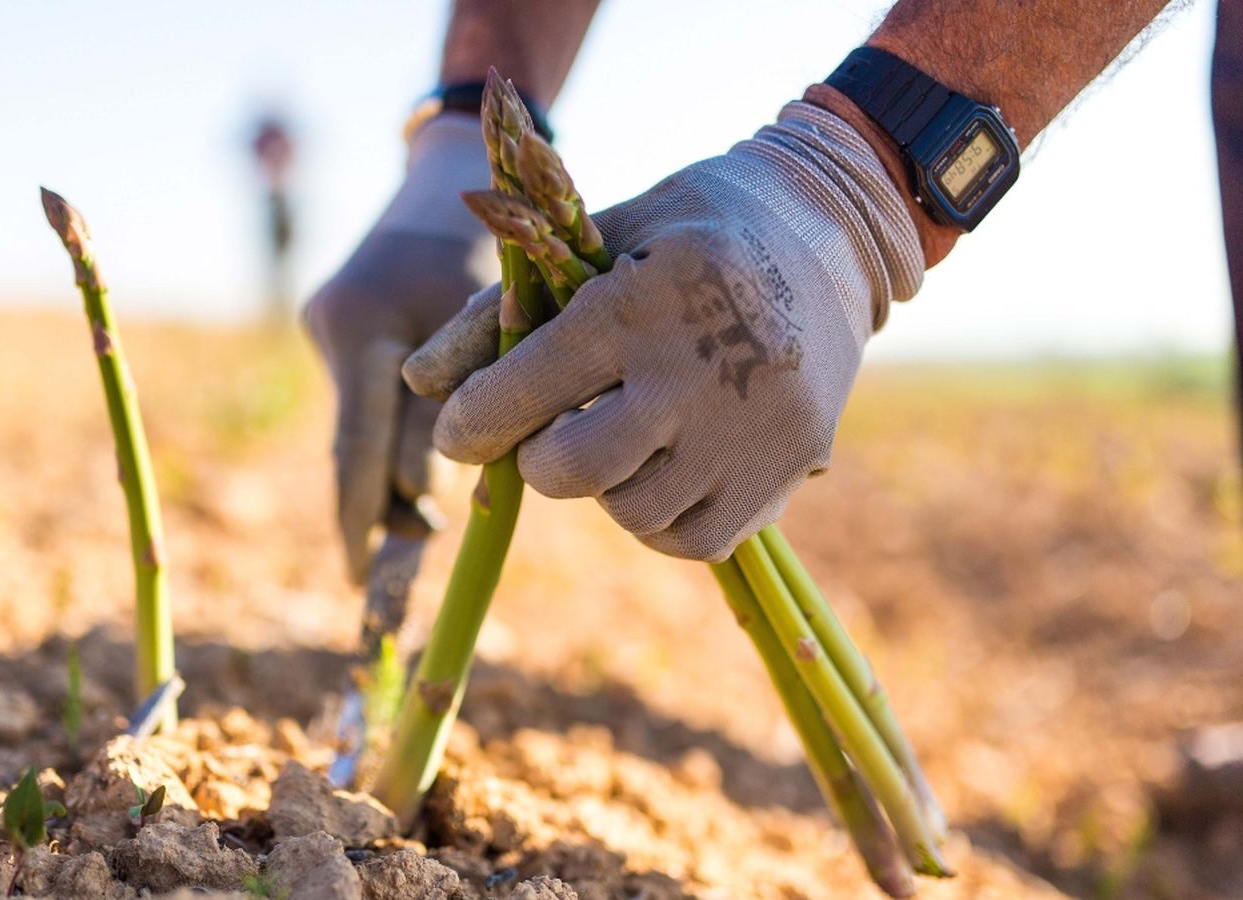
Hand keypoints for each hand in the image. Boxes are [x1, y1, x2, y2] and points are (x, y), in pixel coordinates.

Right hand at [304, 113, 497, 581]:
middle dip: (366, 516)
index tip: (366, 580)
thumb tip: (433, 498)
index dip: (366, 516)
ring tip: (400, 549)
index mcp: (365, 323)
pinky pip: (364, 402)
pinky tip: (409, 490)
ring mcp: (329, 322)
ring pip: (357, 430)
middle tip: (371, 588)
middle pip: (347, 449)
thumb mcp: (501, 320)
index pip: (362, 443)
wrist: (459, 170)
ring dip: (382, 484)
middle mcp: (335, 324)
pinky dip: (388, 443)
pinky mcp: (336, 323)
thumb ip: (473, 402)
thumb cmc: (502, 243)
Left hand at [403, 102, 923, 560]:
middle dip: (538, 461)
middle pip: (576, 471)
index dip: (473, 423)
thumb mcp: (597, 235)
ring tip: (621, 435)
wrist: (833, 225)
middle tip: (547, 434)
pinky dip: (660, 518)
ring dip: (603, 488)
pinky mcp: (793, 466)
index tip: (458, 433)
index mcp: (644, 300)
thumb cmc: (690, 224)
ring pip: (633, 515)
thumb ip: (505, 308)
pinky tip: (662, 466)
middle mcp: (702, 370)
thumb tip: (417, 382)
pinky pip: (695, 540)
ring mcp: (755, 428)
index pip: (529, 389)